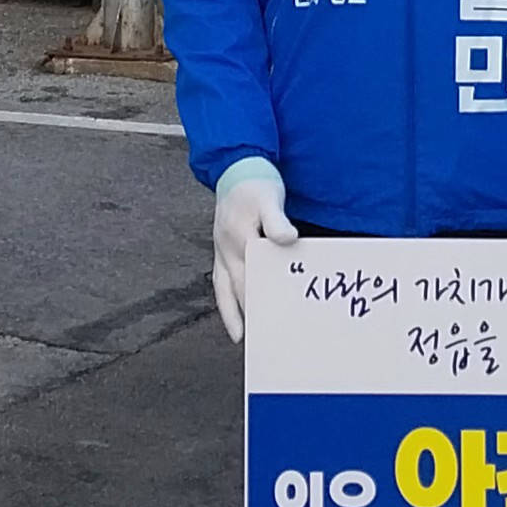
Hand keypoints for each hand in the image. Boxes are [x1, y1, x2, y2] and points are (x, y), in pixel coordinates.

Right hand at [212, 160, 297, 340]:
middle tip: (266, 338)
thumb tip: (287, 240)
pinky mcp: (221, 252)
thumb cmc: (256, 185)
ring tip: (242, 338)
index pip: (254, 275)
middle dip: (252, 312)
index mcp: (240, 237)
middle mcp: (226, 248)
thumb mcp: (269, 197)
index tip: (278, 318)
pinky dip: (226, 303)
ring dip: (233, 313)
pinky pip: (220, 283)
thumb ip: (277, 220)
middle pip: (239, 287)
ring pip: (225, 289)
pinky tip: (235, 320)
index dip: (265, 297)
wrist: (236, 168)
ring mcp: (220, 252)